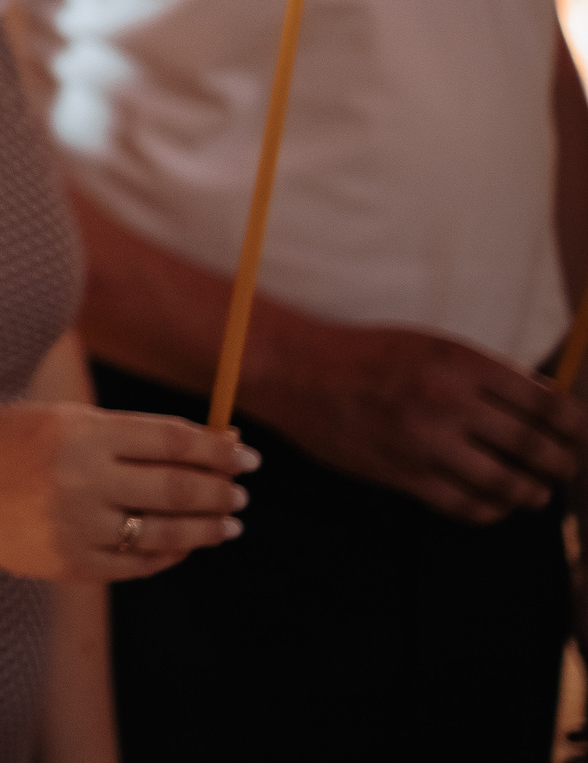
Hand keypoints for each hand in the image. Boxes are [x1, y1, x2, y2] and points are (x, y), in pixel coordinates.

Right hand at [0, 401, 252, 581]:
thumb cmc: (7, 442)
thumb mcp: (60, 419)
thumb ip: (127, 433)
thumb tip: (206, 445)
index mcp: (80, 432)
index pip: (171, 441)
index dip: (217, 450)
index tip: (247, 456)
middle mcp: (80, 479)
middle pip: (176, 488)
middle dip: (219, 491)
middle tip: (241, 493)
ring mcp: (75, 526)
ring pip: (164, 533)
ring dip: (205, 529)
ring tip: (227, 524)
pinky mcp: (69, 563)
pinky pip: (136, 565)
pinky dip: (166, 556)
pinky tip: (181, 548)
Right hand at [255, 322, 586, 522]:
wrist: (296, 372)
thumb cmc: (366, 355)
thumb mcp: (431, 345)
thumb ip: (486, 373)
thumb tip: (547, 400)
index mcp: (460, 362)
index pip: (545, 403)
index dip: (574, 425)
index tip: (579, 434)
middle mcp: (448, 401)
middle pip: (534, 447)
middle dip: (561, 464)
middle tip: (564, 467)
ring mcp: (426, 441)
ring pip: (507, 483)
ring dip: (532, 492)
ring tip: (535, 492)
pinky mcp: (403, 474)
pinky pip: (466, 506)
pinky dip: (491, 510)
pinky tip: (494, 503)